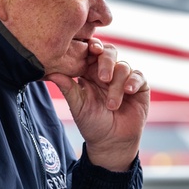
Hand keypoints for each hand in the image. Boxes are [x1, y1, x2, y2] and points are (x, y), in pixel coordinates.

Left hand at [45, 38, 148, 170]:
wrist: (111, 142)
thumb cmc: (92, 124)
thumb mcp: (78, 106)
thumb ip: (67, 88)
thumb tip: (50, 72)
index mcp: (89, 72)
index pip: (91, 52)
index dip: (92, 46)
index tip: (91, 48)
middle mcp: (107, 72)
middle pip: (109, 53)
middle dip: (106, 62)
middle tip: (103, 78)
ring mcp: (123, 78)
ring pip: (123, 66)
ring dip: (117, 85)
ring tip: (112, 105)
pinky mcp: (139, 86)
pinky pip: (138, 76)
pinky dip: (133, 82)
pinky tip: (128, 91)